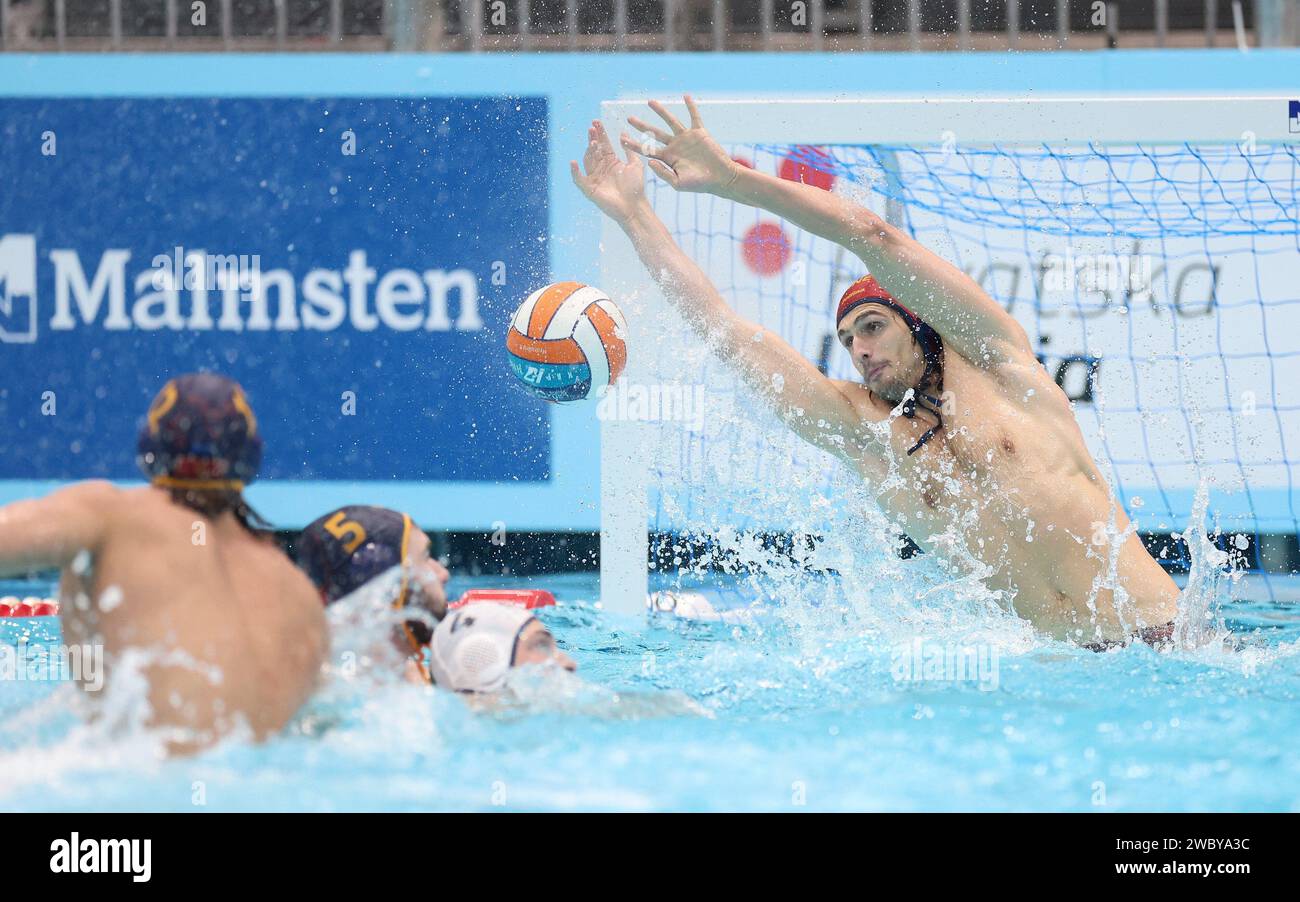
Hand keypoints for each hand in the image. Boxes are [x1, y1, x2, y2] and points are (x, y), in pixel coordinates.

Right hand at [570, 120, 648, 223]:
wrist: (634, 207)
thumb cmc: (636, 188)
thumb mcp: (635, 165)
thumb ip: (629, 149)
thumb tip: (623, 132)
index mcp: (611, 162)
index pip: (603, 144)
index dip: (600, 133)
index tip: (596, 122)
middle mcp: (601, 168)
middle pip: (594, 150)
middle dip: (593, 139)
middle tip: (592, 128)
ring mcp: (594, 178)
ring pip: (588, 161)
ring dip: (588, 151)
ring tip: (592, 143)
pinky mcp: (590, 189)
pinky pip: (579, 180)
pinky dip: (575, 172)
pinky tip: (573, 162)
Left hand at [622, 94, 740, 195]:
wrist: (720, 178)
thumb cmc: (700, 184)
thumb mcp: (678, 183)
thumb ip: (663, 173)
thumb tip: (649, 161)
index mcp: (668, 158)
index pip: (647, 150)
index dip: (634, 145)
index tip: (622, 139)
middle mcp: (675, 146)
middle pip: (654, 133)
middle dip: (641, 126)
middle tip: (629, 118)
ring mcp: (686, 138)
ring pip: (671, 121)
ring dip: (661, 111)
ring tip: (650, 102)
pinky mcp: (699, 132)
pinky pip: (694, 117)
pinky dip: (691, 106)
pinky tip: (685, 96)